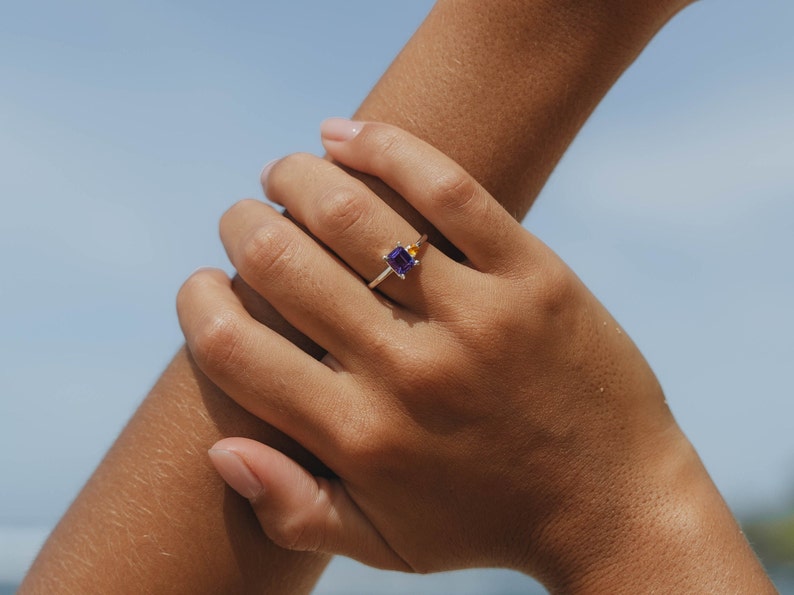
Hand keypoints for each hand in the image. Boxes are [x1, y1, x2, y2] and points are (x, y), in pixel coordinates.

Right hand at [177, 120, 757, 590]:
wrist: (615, 504)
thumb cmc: (487, 523)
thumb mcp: (385, 545)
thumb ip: (294, 510)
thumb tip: (217, 450)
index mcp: (359, 438)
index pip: (235, 348)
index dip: (199, 302)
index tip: (204, 285)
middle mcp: (408, 373)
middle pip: (282, 266)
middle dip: (242, 226)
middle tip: (244, 220)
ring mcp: (476, 317)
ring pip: (355, 214)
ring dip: (297, 177)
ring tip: (285, 173)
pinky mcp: (532, 275)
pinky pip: (449, 190)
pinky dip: (386, 147)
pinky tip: (345, 135)